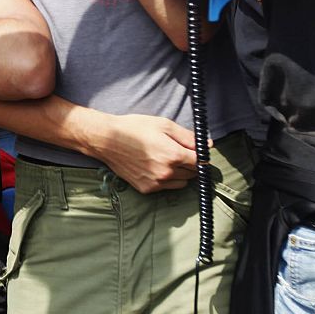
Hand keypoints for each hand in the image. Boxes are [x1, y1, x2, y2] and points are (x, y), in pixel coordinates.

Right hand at [81, 113, 198, 192]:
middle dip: (190, 163)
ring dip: (180, 173)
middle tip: (178, 152)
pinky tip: (155, 167)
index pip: (200, 162)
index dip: (201, 155)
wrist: (107, 140)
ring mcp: (156, 183)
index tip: (197, 151)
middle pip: (192, 173)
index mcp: (173, 155)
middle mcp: (166, 172)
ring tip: (167, 160)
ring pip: (182, 182)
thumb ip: (188, 136)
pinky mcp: (146, 189)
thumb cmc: (134, 128)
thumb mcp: (163, 125)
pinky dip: (166, 179)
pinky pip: (166, 187)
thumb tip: (207, 144)